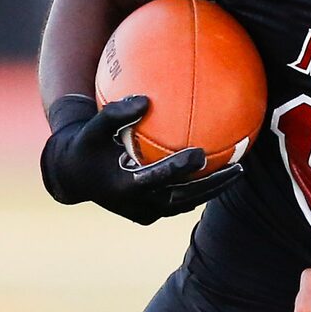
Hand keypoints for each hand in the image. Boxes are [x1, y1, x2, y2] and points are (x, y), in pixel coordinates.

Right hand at [39, 93, 244, 225]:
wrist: (72, 176)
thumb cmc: (84, 146)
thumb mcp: (92, 128)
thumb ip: (116, 114)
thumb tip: (146, 98)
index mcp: (123, 186)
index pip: (156, 178)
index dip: (178, 168)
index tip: (199, 153)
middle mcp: (138, 204)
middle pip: (183, 198)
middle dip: (211, 185)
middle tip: (237, 169)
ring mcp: (146, 212)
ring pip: (186, 203)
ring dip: (212, 189)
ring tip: (238, 172)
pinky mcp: (151, 213)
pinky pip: (181, 201)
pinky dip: (200, 188)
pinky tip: (221, 170)